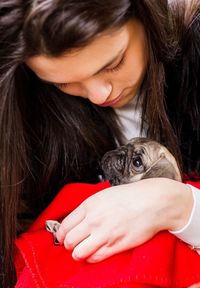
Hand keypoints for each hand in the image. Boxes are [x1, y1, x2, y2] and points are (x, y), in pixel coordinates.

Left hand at [56, 178, 192, 262]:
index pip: (64, 225)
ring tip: (81, 251)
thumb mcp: (104, 195)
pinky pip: (95, 258)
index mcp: (89, 205)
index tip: (63, 237)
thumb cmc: (130, 197)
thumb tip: (77, 219)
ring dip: (77, 254)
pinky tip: (95, 253)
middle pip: (68, 240)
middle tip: (72, 244)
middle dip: (67, 244)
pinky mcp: (116, 245)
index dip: (61, 234)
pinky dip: (91, 258)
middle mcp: (93, 219)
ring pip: (78, 252)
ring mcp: (104, 233)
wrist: (152, 202)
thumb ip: (89, 207)